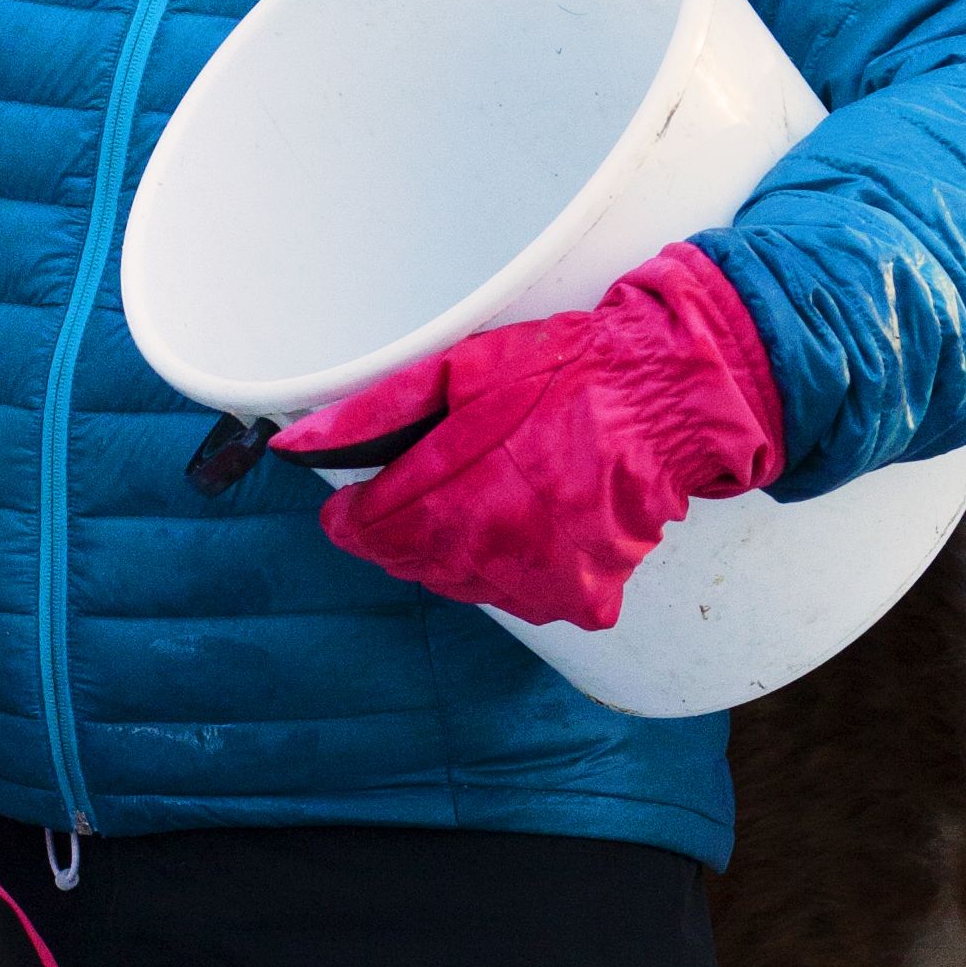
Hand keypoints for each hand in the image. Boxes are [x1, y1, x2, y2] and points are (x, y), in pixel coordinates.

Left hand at [276, 244, 787, 630]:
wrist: (665, 399)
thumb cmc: (571, 373)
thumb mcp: (466, 369)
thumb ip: (378, 410)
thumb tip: (300, 442)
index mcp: (460, 495)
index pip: (368, 531)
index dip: (353, 514)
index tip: (356, 498)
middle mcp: (498, 551)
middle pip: (411, 561)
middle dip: (406, 527)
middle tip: (435, 480)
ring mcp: (542, 581)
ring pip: (460, 582)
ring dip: (457, 547)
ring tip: (491, 491)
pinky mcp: (581, 597)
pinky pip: (519, 596)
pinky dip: (513, 566)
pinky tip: (532, 522)